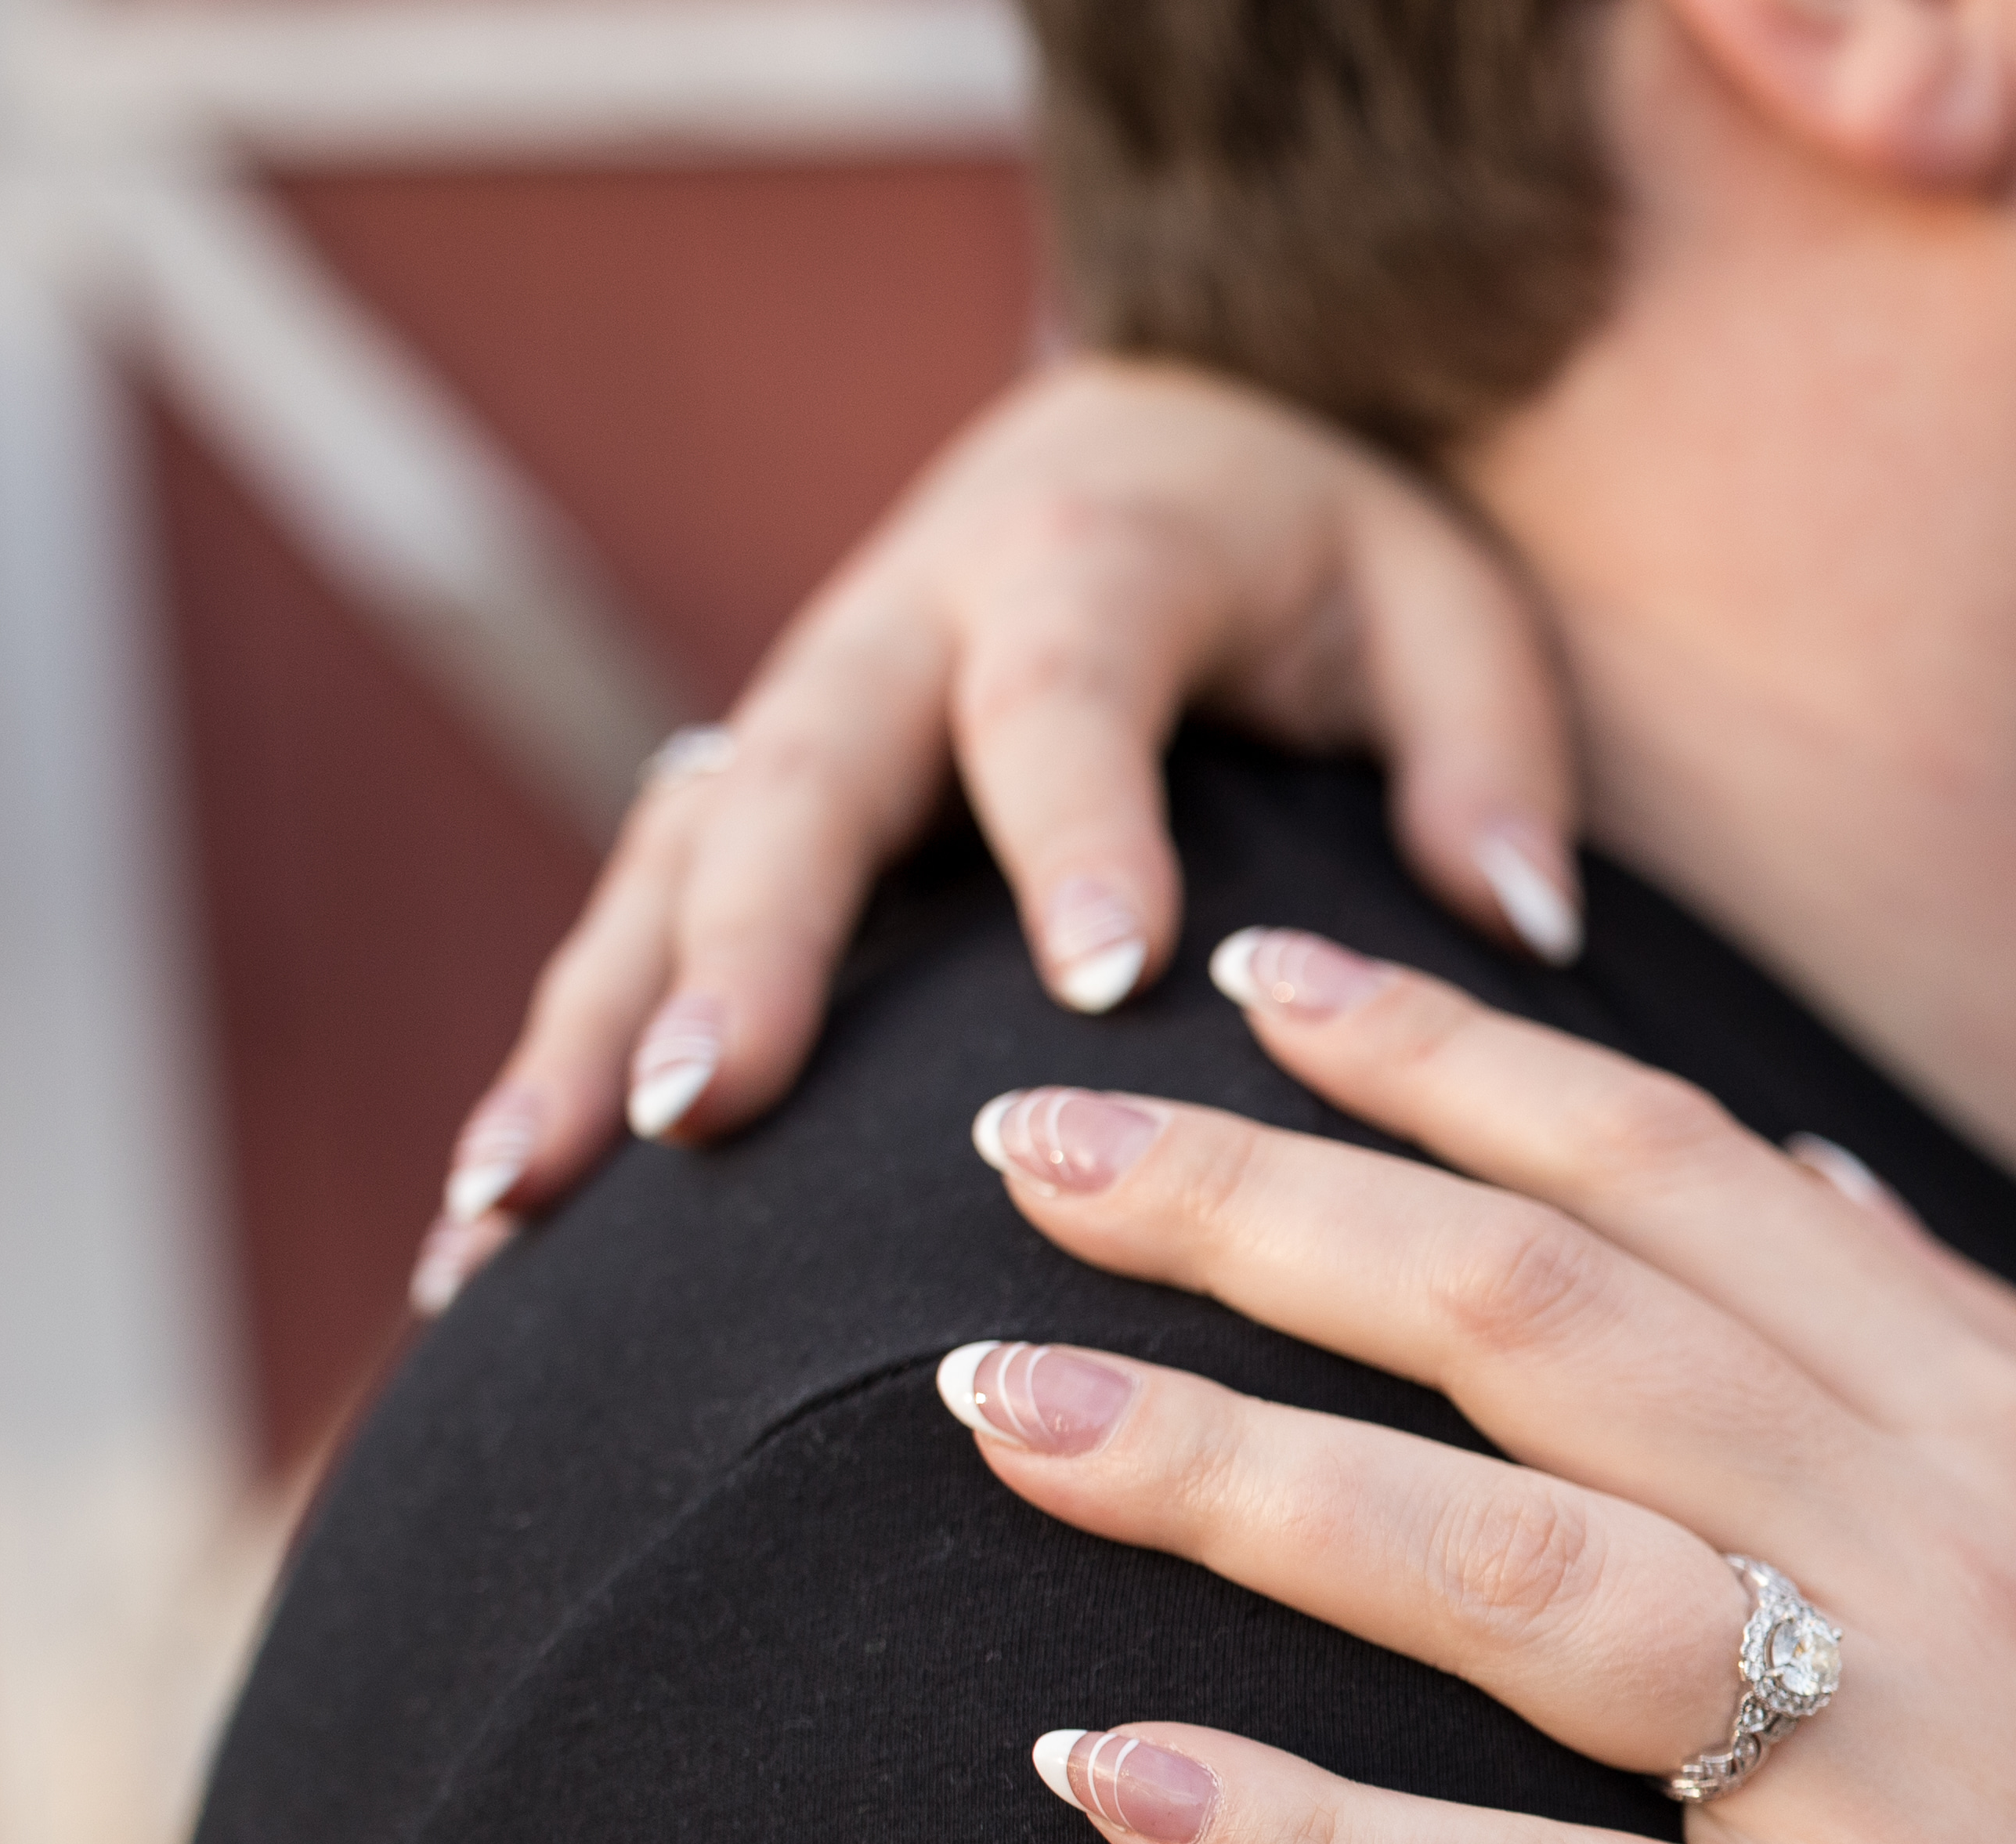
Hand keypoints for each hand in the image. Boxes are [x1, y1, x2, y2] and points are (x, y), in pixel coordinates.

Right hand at [416, 361, 1580, 1311]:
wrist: (1175, 435)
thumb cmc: (1327, 558)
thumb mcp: (1447, 601)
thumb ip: (1492, 746)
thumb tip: (1522, 923)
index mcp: (1089, 563)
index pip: (1073, 701)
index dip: (1079, 832)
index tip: (1101, 988)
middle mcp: (908, 631)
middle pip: (805, 787)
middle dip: (747, 951)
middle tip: (703, 1112)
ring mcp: (805, 718)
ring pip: (667, 868)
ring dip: (583, 1035)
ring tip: (515, 1211)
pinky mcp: (752, 801)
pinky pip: (635, 930)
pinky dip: (559, 1068)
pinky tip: (493, 1235)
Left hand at [932, 929, 2015, 1843]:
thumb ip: (1984, 1360)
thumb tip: (1807, 1175)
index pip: (1681, 1176)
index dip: (1445, 1059)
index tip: (1244, 979)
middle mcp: (1963, 1560)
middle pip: (1544, 1316)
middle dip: (1258, 1207)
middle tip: (1014, 1152)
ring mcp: (1921, 1783)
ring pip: (1514, 1569)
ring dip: (1232, 1472)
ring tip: (997, 1413)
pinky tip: (1108, 1792)